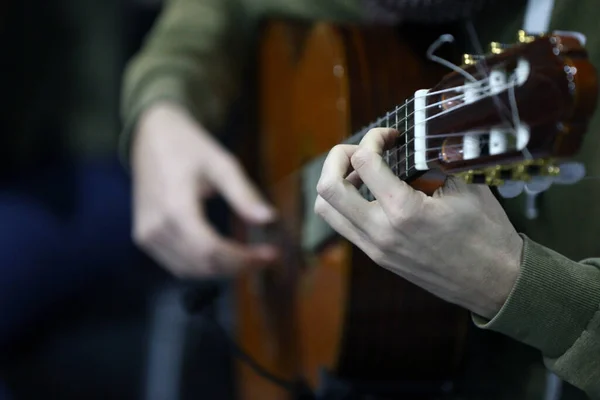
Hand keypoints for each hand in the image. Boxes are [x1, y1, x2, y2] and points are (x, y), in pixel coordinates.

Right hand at [131, 102, 278, 277]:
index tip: (270, 255)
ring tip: (249, 259)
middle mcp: (156, 228)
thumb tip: (269, 218)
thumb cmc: (187, 146)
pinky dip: (202, 267)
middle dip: (238, 266)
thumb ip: (244, 194)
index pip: (212, 249)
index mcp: (175, 208)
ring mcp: (147, 235)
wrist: (151, 136)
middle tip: (266, 258)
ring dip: (222, 270)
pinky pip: (176, 264)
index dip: (243, 258)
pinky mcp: (144, 238)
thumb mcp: (221, 164)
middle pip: (203, 264)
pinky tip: (224, 258)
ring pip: (190, 270)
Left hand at [314, 128, 522, 318]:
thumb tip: (416, 139)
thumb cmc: (487, 234)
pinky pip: (343, 225)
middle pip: (327, 188)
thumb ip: (434, 160)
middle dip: (337, 158)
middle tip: (361, 150)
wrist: (495, 282)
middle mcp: (380, 232)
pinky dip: (345, 203)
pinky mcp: (377, 257)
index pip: (363, 162)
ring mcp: (375, 248)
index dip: (373, 137)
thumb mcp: (465, 186)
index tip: (390, 135)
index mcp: (404, 211)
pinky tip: (370, 193)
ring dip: (335, 183)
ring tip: (361, 171)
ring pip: (326, 210)